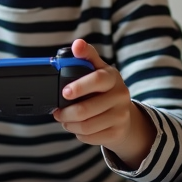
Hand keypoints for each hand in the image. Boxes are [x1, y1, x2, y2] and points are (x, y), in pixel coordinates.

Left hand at [52, 39, 155, 169]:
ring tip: (65, 120)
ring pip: (86, 126)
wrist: (124, 115)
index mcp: (112, 77)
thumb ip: (86, 56)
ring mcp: (121, 116)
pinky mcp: (118, 133)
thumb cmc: (104, 89)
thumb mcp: (98, 70)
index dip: (80, 86)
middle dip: (65, 113)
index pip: (97, 80)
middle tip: (57, 112)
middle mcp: (120, 95)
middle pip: (86, 109)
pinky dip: (78, 134)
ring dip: (69, 124)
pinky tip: (78, 127)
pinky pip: (90, 137)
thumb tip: (77, 44)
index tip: (64, 92)